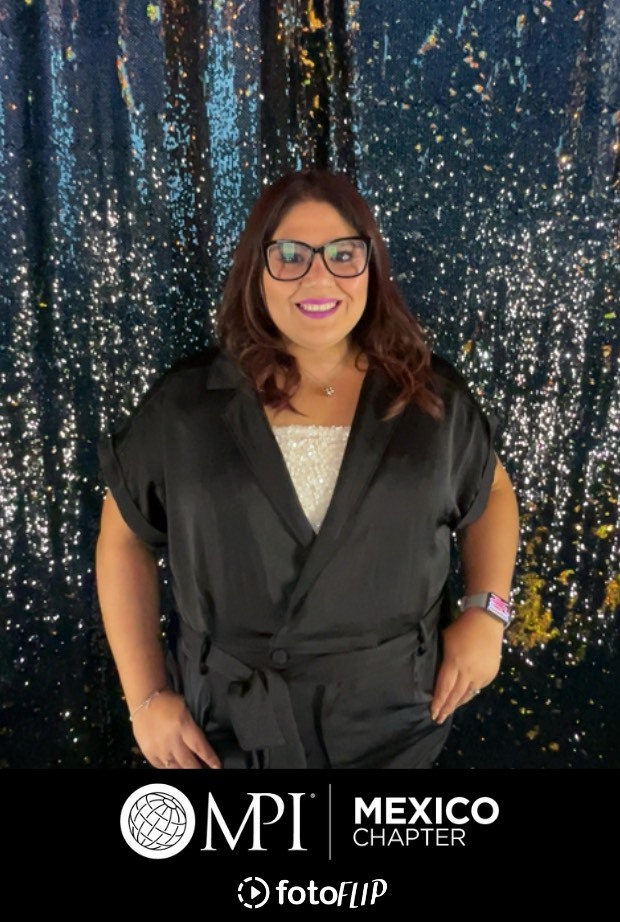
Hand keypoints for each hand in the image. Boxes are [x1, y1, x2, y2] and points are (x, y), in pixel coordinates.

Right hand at [131, 689, 220, 768]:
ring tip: (193, 771)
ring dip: (186, 771)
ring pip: (175, 768)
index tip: (217, 767)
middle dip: (199, 769)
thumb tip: (201, 748)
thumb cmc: (169, 702)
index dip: (211, 760)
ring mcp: (159, 749)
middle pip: (188, 763)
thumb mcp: (186, 712)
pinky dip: (170, 769)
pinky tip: (177, 768)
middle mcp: (171, 741)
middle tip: (207, 772)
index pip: (200, 748)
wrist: (145, 699)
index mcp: (183, 726)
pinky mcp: (148, 753)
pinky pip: (161, 767)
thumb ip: (193, 731)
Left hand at [430, 608, 502, 724]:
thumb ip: (443, 660)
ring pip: (467, 694)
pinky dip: (468, 694)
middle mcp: (469, 672)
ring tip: (448, 712)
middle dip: (446, 708)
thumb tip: (437, 674)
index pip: (444, 688)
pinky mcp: (490, 674)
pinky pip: (477, 689)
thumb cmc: (461, 628)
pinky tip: (462, 698)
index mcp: (455, 662)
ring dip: (457, 704)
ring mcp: (482, 674)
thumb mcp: (446, 641)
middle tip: (438, 719)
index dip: (438, 702)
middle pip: (456, 695)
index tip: (432, 712)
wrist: (487, 620)